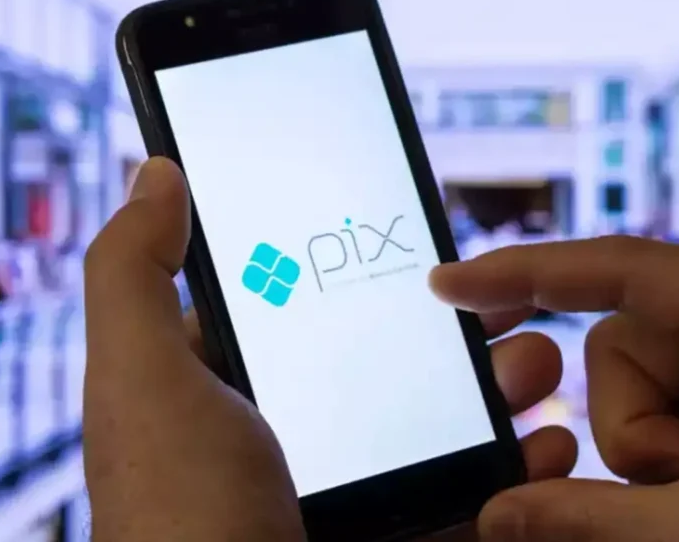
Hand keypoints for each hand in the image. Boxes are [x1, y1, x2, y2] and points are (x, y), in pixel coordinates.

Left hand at [82, 157, 576, 541]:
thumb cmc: (176, 518)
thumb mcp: (142, 381)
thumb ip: (135, 274)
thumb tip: (158, 174)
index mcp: (231, 397)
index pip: (305, 315)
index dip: (360, 276)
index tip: (416, 245)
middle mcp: (293, 445)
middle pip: (391, 366)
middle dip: (455, 331)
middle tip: (504, 301)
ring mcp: (350, 499)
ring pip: (443, 427)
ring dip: (501, 390)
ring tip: (536, 366)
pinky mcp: (403, 538)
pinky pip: (474, 500)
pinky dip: (518, 471)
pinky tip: (542, 445)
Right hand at [430, 239, 678, 540]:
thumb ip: (589, 521)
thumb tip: (494, 516)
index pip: (619, 271)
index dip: (525, 273)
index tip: (451, 285)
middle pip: (621, 346)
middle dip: (634, 430)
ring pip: (633, 393)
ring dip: (652, 459)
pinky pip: (664, 421)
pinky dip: (668, 467)